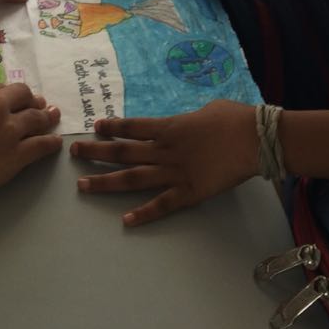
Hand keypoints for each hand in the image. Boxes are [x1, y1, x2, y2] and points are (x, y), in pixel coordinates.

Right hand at [0, 82, 61, 213]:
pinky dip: (52, 142)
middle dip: (32, 100)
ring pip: (38, 117)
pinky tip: (56, 142)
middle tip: (39, 105)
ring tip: (54, 116)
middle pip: (24, 95)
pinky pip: (43, 144)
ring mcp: (10, 130)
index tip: (16, 100)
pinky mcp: (18, 154)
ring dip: (48, 117)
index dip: (11, 94)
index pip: (2, 87)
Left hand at [70, 100, 257, 226]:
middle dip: (95, 153)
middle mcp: (165, 150)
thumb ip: (187, 119)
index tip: (94, 128)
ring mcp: (175, 173)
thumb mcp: (206, 109)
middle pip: (123, 152)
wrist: (254, 139)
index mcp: (169, 127)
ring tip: (83, 185)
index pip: (131, 127)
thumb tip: (183, 122)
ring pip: (133, 179)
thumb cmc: (233, 118)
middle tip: (73, 154)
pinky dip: (144, 213)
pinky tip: (125, 220)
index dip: (111, 128)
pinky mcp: (189, 192)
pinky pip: (162, 205)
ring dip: (106, 182)